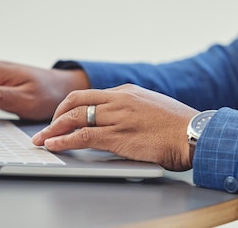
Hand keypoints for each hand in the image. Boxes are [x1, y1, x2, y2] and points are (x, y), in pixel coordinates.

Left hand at [31, 84, 198, 170]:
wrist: (195, 133)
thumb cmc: (180, 126)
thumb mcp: (154, 109)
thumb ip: (134, 111)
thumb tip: (121, 122)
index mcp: (127, 92)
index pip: (91, 95)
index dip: (72, 106)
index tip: (64, 117)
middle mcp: (119, 100)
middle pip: (76, 101)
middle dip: (57, 114)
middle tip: (48, 127)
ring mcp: (117, 117)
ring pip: (74, 117)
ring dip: (53, 129)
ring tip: (42, 139)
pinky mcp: (117, 136)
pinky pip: (82, 136)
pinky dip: (63, 140)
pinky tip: (53, 145)